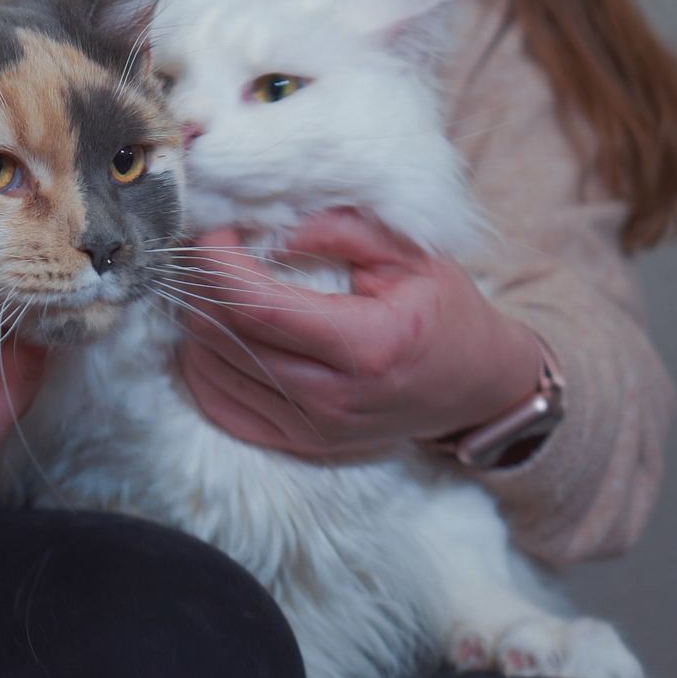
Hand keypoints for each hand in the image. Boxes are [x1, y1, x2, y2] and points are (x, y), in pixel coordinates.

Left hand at [176, 210, 541, 458]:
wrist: (476, 388)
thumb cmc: (445, 312)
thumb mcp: (412, 254)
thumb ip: (343, 230)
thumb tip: (276, 231)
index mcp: (367, 345)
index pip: (258, 308)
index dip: (219, 266)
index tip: (215, 234)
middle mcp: (335, 398)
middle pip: (227, 340)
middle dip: (202, 288)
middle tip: (210, 253)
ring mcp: (315, 430)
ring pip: (214, 373)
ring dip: (200, 324)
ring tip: (215, 288)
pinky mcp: (301, 446)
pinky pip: (223, 409)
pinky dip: (204, 368)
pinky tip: (215, 335)